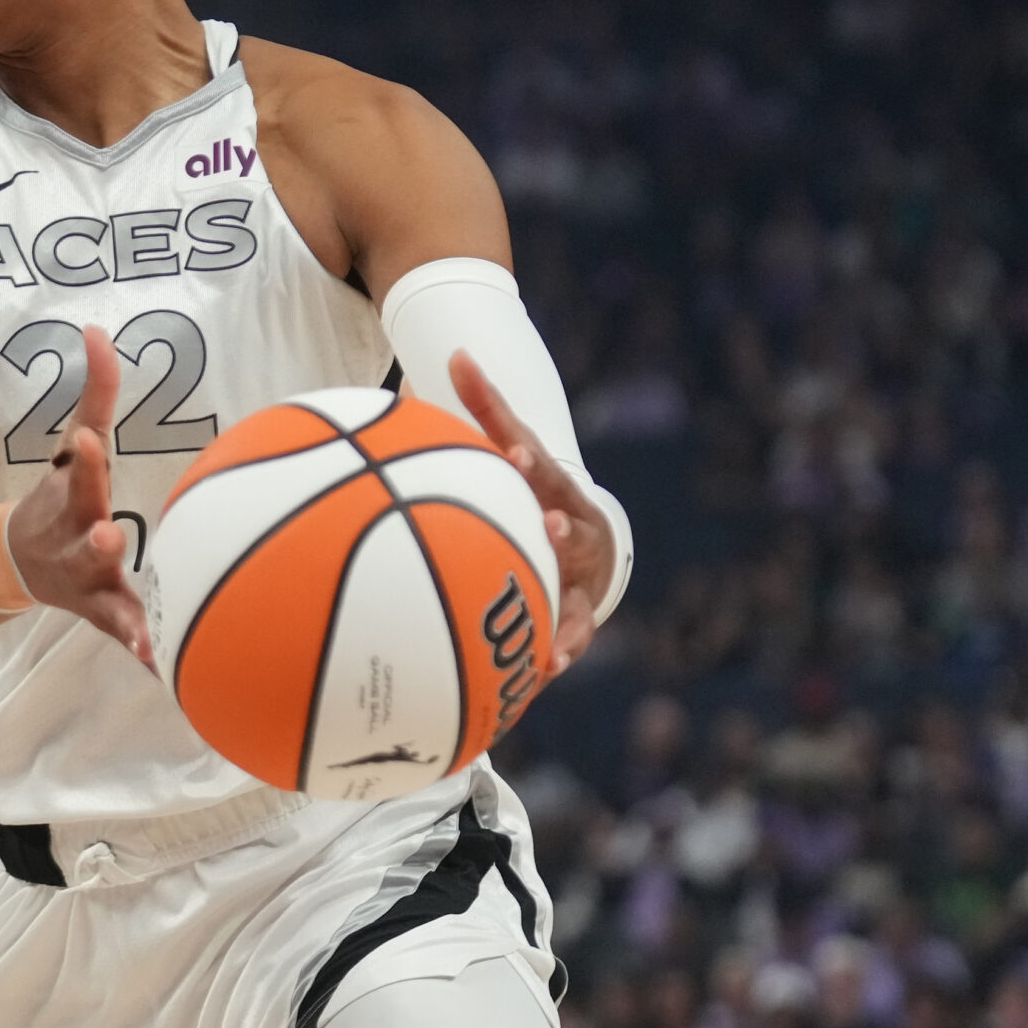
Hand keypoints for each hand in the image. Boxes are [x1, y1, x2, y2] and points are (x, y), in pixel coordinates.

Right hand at [6, 325, 150, 663]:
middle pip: (86, 536)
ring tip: (140, 630)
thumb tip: (99, 330)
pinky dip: (134, 645)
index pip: (78, 473)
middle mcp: (75, 539)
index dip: (82, 459)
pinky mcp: (100, 609)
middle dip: (95, 536)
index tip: (84, 441)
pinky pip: (119, 630)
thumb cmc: (61, 496)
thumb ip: (96, 392)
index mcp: (72, 497)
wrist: (12, 562)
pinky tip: (157, 663)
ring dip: (121, 609)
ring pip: (102, 593)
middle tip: (108, 534)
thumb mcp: (74, 446)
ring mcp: (85, 579)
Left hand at [449, 350, 614, 670]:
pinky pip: (571, 632)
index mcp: (545, 482)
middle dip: (559, 524)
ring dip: (565, 604)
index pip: (536, 463)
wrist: (590, 546)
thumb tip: (437, 358)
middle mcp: (569, 522)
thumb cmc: (531, 491)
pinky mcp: (578, 611)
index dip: (527, 456)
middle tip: (548, 524)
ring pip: (576, 584)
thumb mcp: (507, 452)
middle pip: (566, 519)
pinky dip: (560, 648)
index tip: (517, 452)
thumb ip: (475, 411)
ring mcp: (579, 567)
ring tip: (554, 627)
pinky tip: (546, 669)